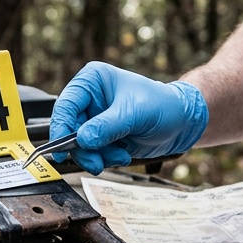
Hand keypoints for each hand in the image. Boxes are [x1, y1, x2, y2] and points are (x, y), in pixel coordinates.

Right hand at [48, 62, 208, 173]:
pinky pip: (90, 153)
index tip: (63, 149)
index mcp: (92, 80)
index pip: (66, 105)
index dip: (61, 128)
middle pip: (68, 128)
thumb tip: (82, 140)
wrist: (182, 123)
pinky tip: (121, 154)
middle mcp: (89, 99)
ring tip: (119, 155)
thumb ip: (106, 127)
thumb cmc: (163, 106)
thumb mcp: (135, 114)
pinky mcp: (100, 136)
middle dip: (84, 149)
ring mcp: (93, 119)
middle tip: (96, 162)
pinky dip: (104, 159)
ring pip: (78, 145)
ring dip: (97, 156)